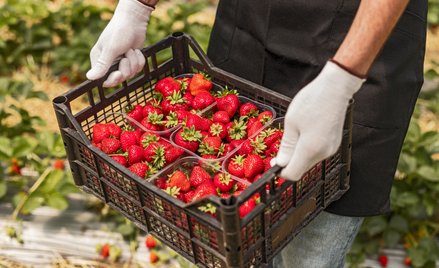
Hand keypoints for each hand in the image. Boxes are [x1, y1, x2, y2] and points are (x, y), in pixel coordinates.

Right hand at [86, 0, 152, 86]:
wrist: (134, 21)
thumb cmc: (119, 32)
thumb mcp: (110, 49)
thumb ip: (102, 65)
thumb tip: (90, 77)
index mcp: (99, 60)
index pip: (104, 80)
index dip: (113, 80)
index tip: (119, 73)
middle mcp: (109, 63)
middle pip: (119, 79)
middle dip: (126, 68)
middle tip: (126, 57)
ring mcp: (121, 62)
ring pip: (130, 73)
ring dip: (134, 61)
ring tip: (130, 49)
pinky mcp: (131, 61)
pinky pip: (138, 68)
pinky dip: (139, 59)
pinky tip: (136, 50)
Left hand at [272, 61, 364, 180]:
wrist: (336, 88)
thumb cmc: (312, 101)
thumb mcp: (291, 123)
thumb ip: (286, 146)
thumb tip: (280, 163)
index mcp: (309, 150)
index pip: (293, 174)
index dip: (280, 172)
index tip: (273, 162)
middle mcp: (322, 153)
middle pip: (301, 168)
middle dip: (288, 162)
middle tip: (280, 146)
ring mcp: (331, 149)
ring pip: (308, 161)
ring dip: (298, 154)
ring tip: (294, 134)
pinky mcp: (334, 144)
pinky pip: (316, 153)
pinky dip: (307, 149)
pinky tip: (304, 133)